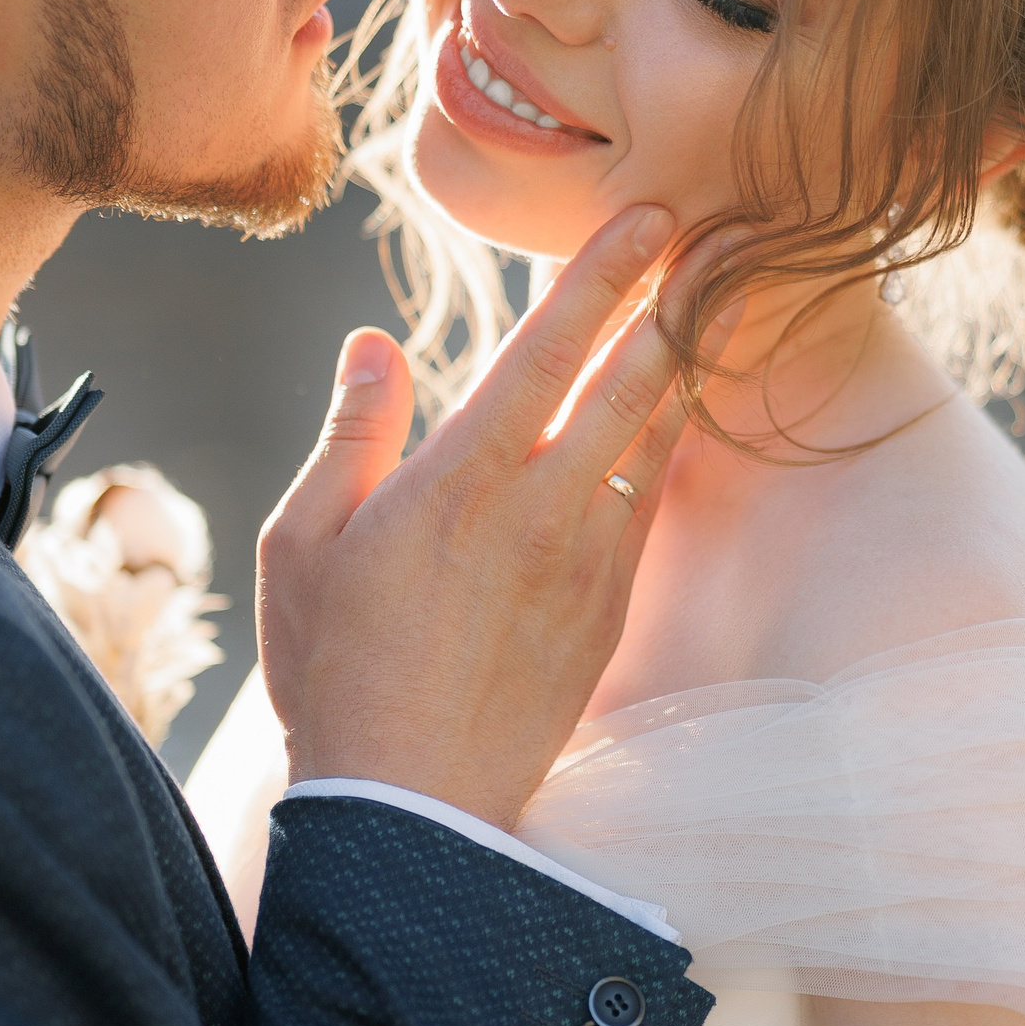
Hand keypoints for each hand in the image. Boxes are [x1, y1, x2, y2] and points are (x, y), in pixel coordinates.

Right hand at [255, 204, 732, 828]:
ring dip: (687, 361)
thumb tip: (374, 344)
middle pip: (626, 378)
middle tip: (713, 233)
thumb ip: (352, 435)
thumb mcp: (304, 543)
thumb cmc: (336, 669)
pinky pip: (651, 504)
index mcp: (461, 479)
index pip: (546, 350)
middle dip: (671, 297)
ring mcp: (587, 560)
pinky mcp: (610, 608)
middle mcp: (540, 508)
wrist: (413, 806)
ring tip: (719, 298)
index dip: (601, 275)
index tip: (646, 219)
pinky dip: (672, 445)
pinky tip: (684, 410)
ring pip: (654, 438)